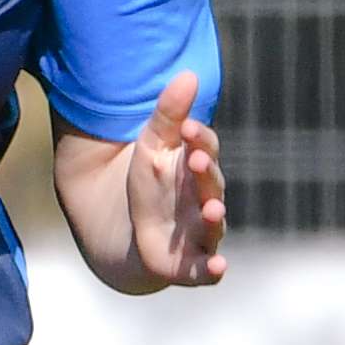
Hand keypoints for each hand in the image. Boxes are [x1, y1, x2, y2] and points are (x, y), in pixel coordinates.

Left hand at [123, 75, 229, 288]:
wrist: (126, 235)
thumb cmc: (149, 185)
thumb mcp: (152, 147)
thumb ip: (168, 114)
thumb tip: (189, 73)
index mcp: (196, 168)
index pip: (204, 149)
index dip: (199, 139)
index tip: (188, 127)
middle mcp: (204, 199)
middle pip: (212, 183)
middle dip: (206, 172)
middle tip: (196, 158)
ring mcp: (198, 233)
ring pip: (214, 224)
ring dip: (215, 216)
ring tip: (213, 208)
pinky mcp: (188, 265)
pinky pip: (205, 271)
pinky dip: (212, 270)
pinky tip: (218, 267)